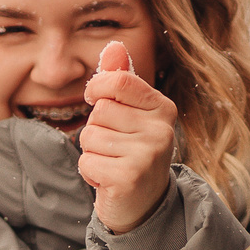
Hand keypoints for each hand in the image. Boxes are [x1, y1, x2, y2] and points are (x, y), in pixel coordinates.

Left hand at [78, 41, 176, 235]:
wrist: (144, 205)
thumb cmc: (132, 152)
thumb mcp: (131, 113)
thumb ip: (121, 79)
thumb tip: (113, 44)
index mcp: (162, 108)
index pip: (117, 81)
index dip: (97, 88)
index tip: (96, 99)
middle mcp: (161, 129)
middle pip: (99, 112)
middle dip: (97, 129)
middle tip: (116, 148)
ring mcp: (148, 154)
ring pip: (90, 137)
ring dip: (93, 153)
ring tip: (113, 164)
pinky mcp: (129, 178)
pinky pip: (87, 161)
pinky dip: (90, 172)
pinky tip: (109, 180)